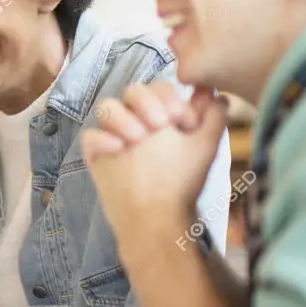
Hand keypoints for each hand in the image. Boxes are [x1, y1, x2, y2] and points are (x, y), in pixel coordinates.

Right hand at [81, 83, 227, 248]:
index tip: (183, 120)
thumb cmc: (183, 182)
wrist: (159, 219)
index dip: (170, 97)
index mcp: (160, 116)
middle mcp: (136, 121)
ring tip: (137, 140)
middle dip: (146, 102)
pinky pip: (90, 136)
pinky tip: (117, 150)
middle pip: (131, 90)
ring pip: (106, 107)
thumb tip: (215, 91)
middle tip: (160, 125)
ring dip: (123, 118)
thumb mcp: (205, 148)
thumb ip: (213, 116)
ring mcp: (114, 136)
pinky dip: (102, 139)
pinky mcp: (96, 154)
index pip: (159, 87)